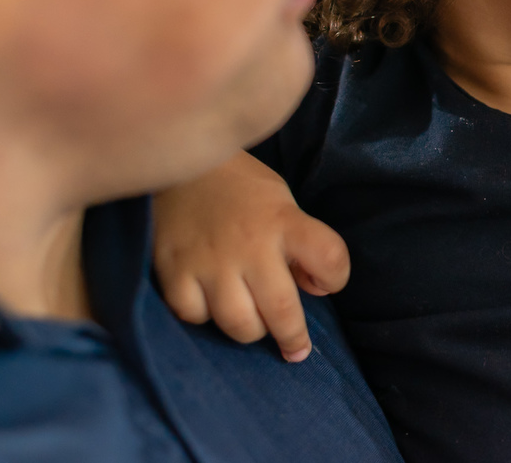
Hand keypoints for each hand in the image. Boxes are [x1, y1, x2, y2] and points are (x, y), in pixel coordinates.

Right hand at [153, 152, 349, 361]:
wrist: (178, 162)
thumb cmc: (238, 186)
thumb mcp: (280, 201)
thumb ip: (298, 243)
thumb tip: (310, 290)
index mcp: (283, 220)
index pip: (329, 258)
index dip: (336, 278)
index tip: (326, 284)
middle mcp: (250, 244)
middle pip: (283, 310)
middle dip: (293, 337)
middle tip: (295, 348)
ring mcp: (210, 261)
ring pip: (240, 324)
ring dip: (252, 330)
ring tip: (252, 322)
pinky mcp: (174, 271)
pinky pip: (195, 316)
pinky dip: (204, 316)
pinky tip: (208, 303)